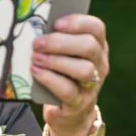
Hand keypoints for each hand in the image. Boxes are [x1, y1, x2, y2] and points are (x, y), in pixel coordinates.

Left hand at [32, 14, 109, 135]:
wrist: (69, 113)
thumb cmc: (63, 75)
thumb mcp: (65, 55)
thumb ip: (58, 40)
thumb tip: (37, 26)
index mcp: (98, 46)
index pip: (96, 28)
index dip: (77, 22)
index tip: (56, 23)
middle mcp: (100, 64)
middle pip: (89, 47)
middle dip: (60, 42)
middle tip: (38, 43)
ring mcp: (93, 85)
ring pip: (84, 69)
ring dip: (56, 61)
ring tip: (36, 58)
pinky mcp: (80, 103)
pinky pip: (68, 90)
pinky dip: (50, 79)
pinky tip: (36, 71)